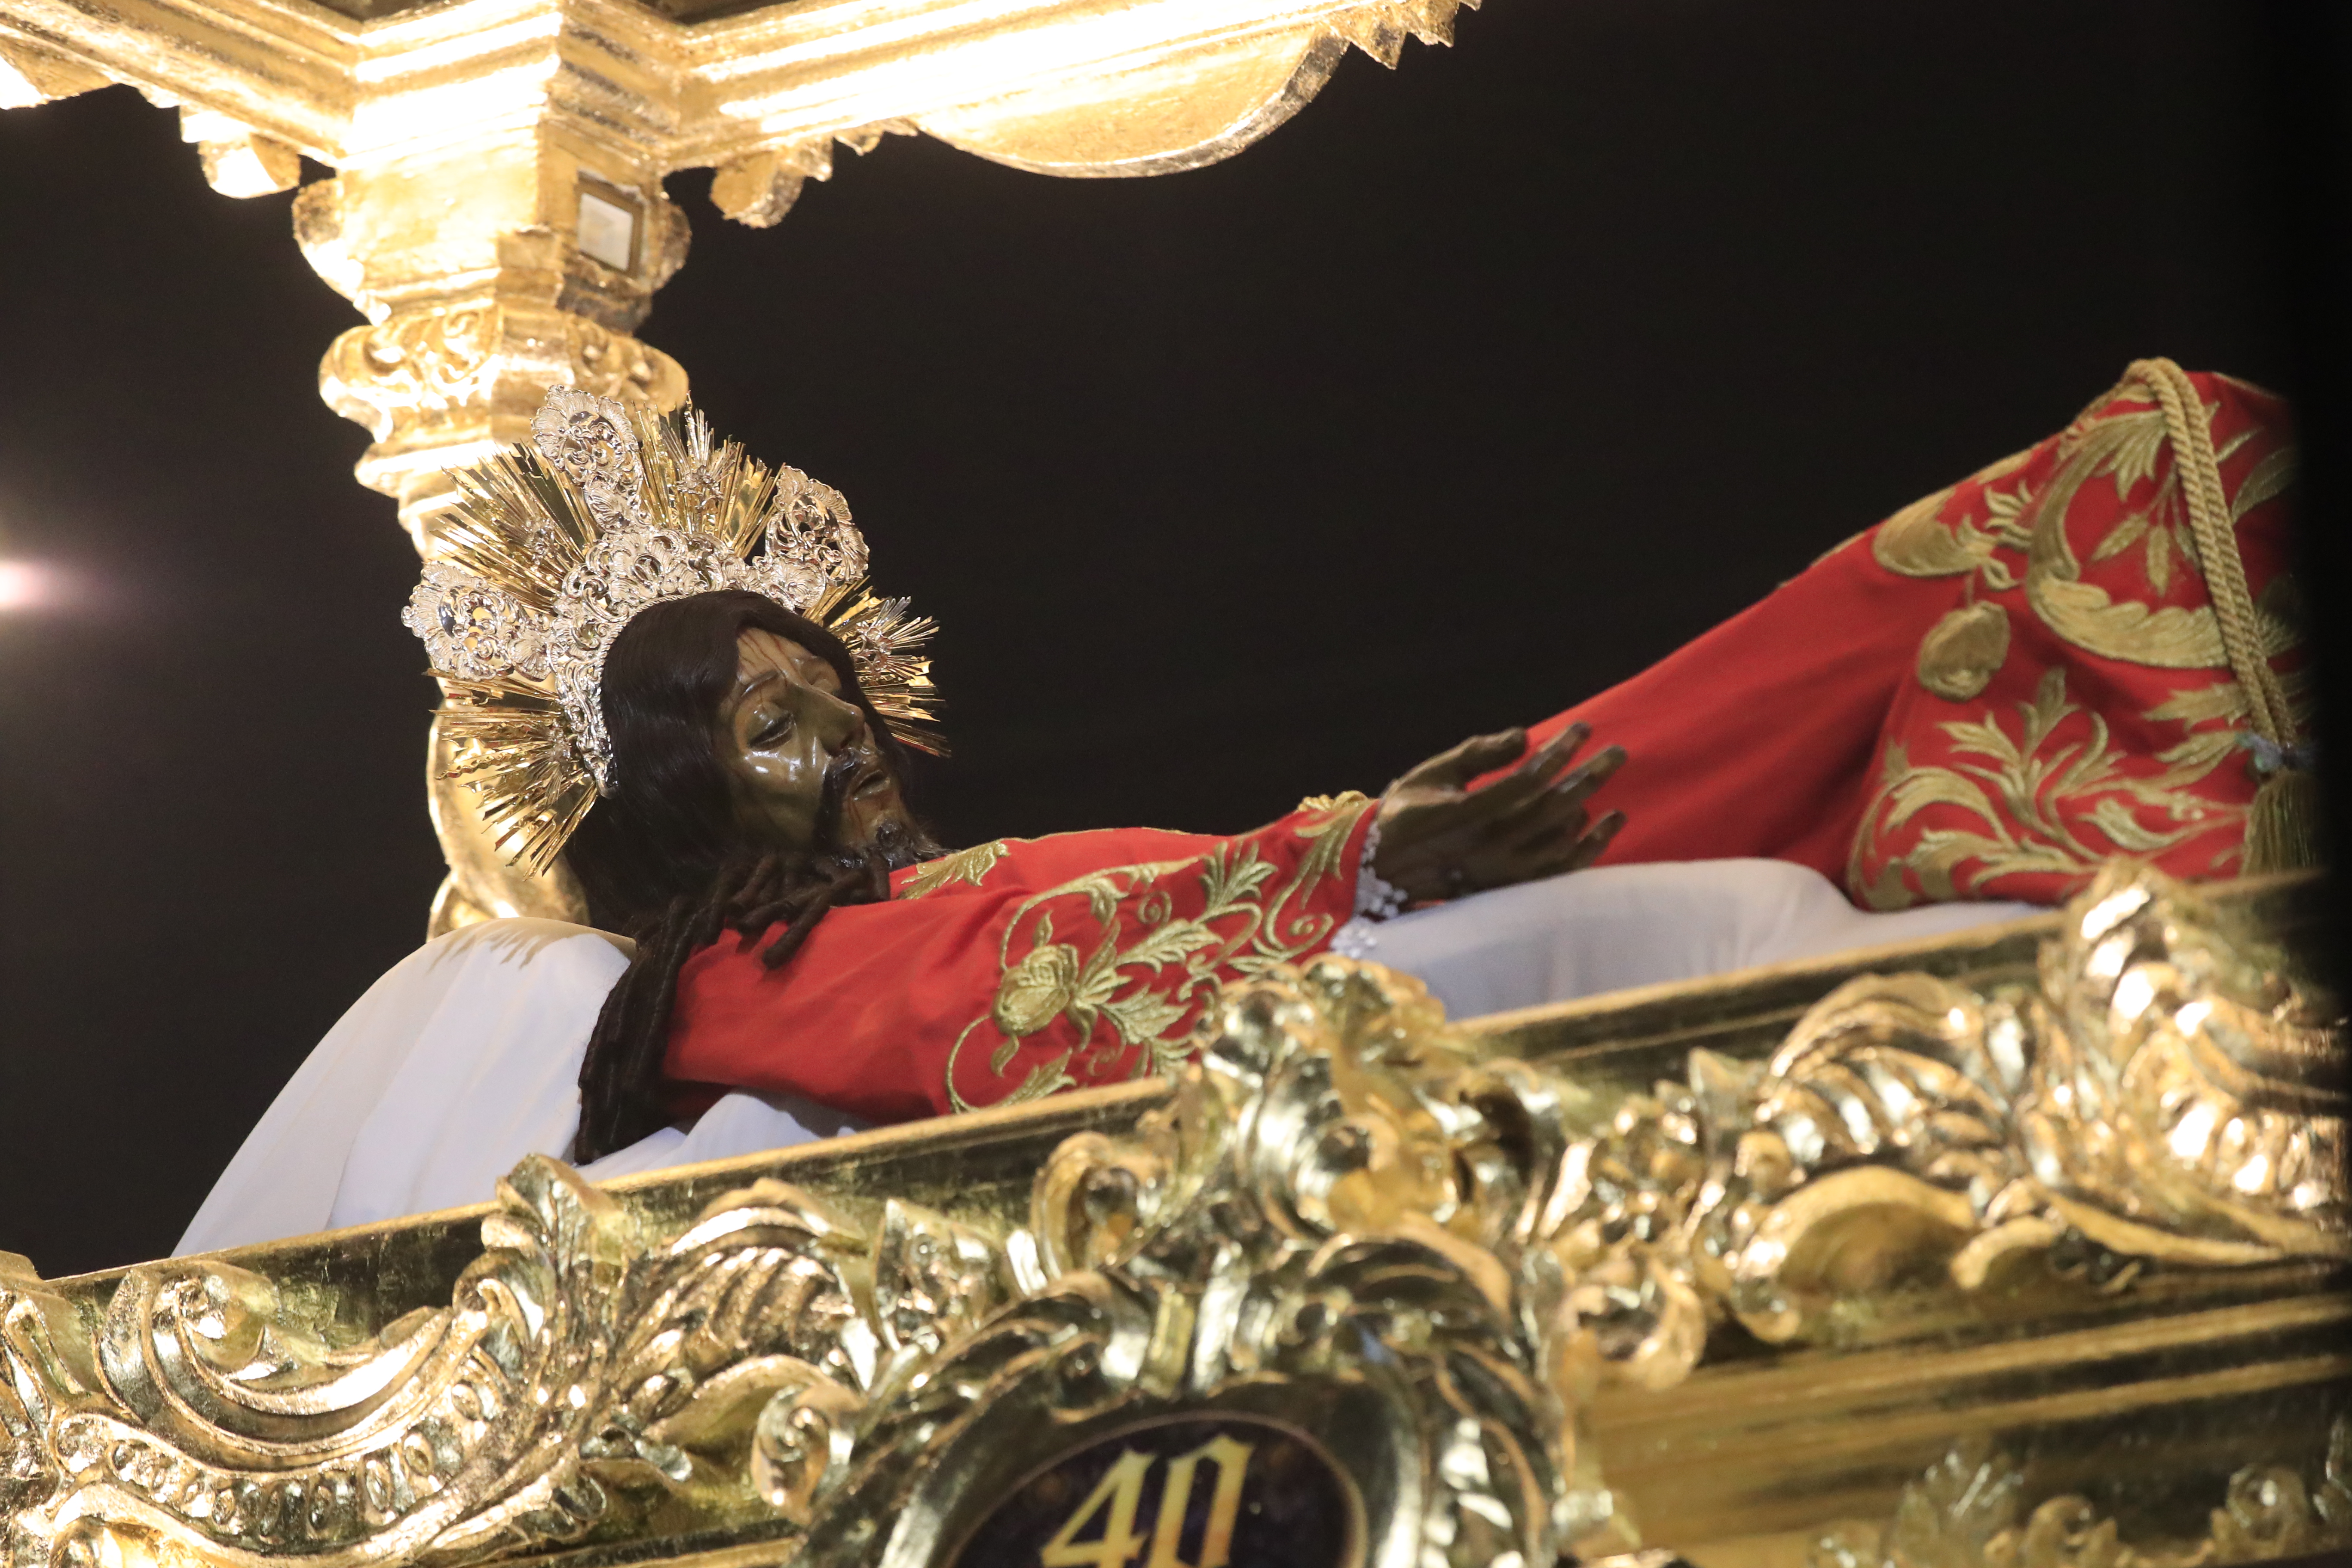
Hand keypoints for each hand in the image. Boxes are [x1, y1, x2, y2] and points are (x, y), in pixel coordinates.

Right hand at [1371, 723, 1625, 902]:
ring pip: (1562, 839)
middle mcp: (1488, 847)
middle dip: (1589, 775)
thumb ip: (1478, 753)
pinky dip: (1589, 848)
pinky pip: (1560, 871)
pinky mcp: (1510, 889)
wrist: (1384, 869)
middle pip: (1554, 808)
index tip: (1583, 728)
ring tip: (1605, 774)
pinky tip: (1606, 823)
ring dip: (1590, 805)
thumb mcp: (1434, 772)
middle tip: (1618, 751)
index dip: (1559, 752)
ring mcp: (1502, 873)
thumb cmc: (1410, 810)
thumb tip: (1525, 736)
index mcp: (1465, 815)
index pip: (1528, 780)